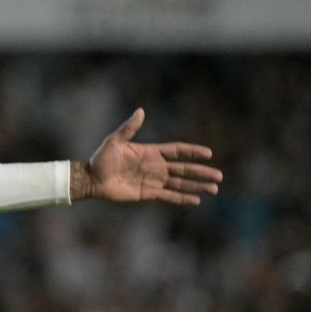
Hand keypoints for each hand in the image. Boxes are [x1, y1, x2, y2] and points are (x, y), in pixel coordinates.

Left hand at [77, 108, 222, 205]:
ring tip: (214, 189)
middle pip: (184, 169)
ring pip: (180, 184)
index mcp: (150, 152)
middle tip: (219, 175)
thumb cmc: (101, 159)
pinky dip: (182, 198)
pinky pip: (169, 196)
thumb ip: (129, 128)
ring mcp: (153, 181)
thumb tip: (140, 111)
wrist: (92, 179)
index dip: (192, 151)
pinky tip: (196, 200)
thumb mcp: (114, 141)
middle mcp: (155, 167)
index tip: (208, 153)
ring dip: (196, 186)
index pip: (176, 151)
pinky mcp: (148, 193)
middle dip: (201, 172)